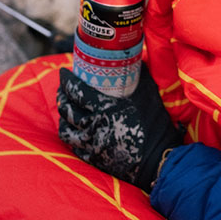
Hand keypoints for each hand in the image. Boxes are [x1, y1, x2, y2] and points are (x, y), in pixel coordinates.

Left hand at [57, 69, 182, 190]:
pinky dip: (71, 136)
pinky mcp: (93, 159)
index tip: (63, 73)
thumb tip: (136, 59)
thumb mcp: (149, 95)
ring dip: (62, 117)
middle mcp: (94, 126)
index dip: (67, 80)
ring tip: (64, 109)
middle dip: (61, 96)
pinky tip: (73, 130)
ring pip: (66, 130)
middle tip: (62, 89)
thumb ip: (140, 76)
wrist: (159, 160)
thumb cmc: (156, 126)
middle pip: (68, 109)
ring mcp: (92, 144)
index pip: (77, 91)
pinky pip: (75, 146)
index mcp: (106, 108)